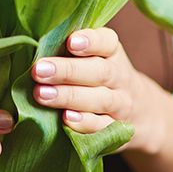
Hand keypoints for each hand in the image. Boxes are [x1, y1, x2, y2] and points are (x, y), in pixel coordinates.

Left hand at [30, 27, 167, 153]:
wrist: (141, 112)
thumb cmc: (100, 76)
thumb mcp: (96, 57)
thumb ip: (70, 50)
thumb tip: (31, 43)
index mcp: (113, 53)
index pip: (107, 42)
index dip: (91, 41)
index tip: (71, 41)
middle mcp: (120, 77)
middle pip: (99, 72)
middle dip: (68, 71)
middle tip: (38, 70)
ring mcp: (121, 104)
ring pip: (100, 99)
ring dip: (69, 97)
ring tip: (41, 94)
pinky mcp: (118, 130)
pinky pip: (104, 126)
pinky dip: (85, 124)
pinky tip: (66, 119)